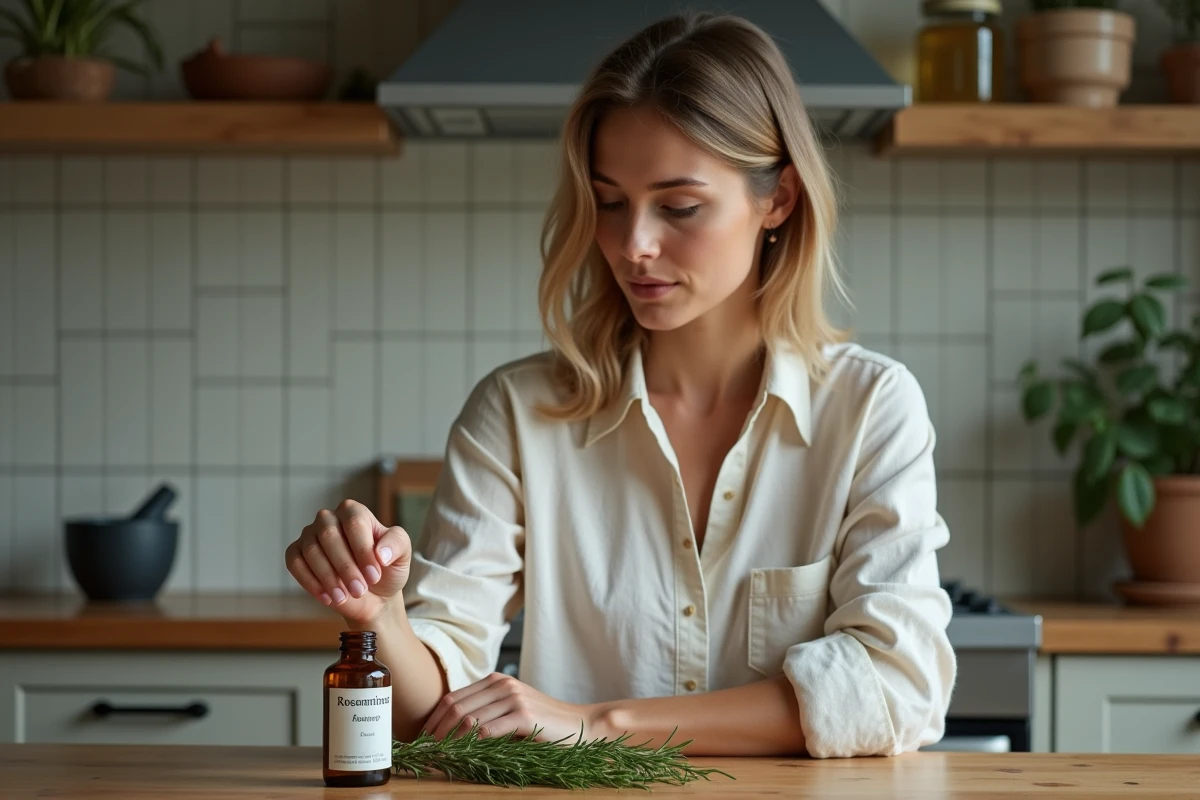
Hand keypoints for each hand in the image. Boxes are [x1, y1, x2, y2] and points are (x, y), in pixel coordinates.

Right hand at [284, 499, 410, 624]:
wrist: (374, 596)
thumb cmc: (386, 570)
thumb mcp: (402, 555)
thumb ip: (396, 544)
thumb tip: (380, 552)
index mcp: (354, 512)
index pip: (354, 523)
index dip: (363, 550)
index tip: (374, 575)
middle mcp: (329, 519)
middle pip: (330, 535)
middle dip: (345, 567)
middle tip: (360, 590)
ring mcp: (310, 535)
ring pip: (311, 550)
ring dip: (329, 577)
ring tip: (344, 597)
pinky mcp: (296, 553)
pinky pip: (295, 563)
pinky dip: (310, 582)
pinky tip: (328, 597)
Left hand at [423, 673, 606, 743]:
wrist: (581, 726)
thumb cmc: (545, 725)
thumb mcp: (511, 713)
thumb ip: (485, 715)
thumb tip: (448, 735)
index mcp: (496, 681)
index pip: (452, 698)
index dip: (432, 721)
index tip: (420, 741)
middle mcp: (502, 684)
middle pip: (454, 707)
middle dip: (433, 732)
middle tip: (421, 753)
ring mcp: (513, 698)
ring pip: (466, 719)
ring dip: (446, 741)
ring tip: (434, 758)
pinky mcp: (524, 715)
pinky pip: (486, 731)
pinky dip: (467, 745)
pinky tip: (459, 756)